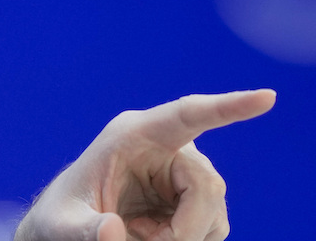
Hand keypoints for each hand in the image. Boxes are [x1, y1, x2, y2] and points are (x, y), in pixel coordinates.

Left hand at [14, 89, 275, 240]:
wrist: (67, 226)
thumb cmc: (60, 217)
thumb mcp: (61, 225)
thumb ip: (83, 230)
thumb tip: (112, 231)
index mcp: (132, 134)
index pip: (187, 115)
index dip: (227, 107)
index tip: (266, 98)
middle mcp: (163, 145)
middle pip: (206, 183)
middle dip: (186, 225)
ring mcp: (180, 170)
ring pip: (212, 207)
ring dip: (185, 234)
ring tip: (140, 236)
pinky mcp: (189, 196)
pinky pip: (212, 224)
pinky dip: (189, 239)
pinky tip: (154, 236)